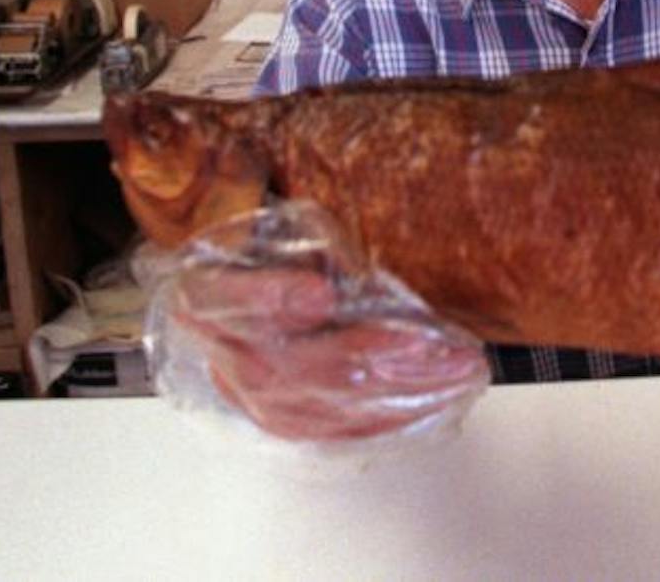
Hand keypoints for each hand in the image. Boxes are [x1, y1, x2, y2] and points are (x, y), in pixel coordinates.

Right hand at [167, 258, 488, 441]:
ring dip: (397, 392)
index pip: (223, 298)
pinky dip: (392, 416)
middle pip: (288, 367)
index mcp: (204, 291)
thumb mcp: (290, 227)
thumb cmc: (275, 250)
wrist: (249, 290)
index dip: (273, 298)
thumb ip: (316, 249)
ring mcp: (251, 396)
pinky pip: (337, 433)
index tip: (322, 294)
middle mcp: (221, 352)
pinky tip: (438, 399)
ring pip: (319, 409)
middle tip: (431, 344)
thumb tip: (355, 279)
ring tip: (455, 371)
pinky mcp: (286, 422)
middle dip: (371, 355)